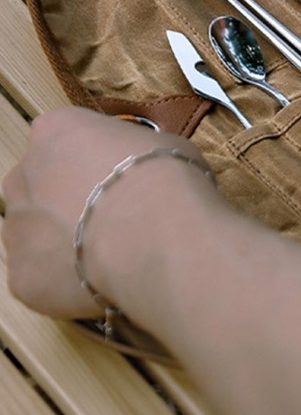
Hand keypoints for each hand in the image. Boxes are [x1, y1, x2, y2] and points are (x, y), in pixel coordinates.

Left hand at [1, 107, 209, 319]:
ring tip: (114, 255)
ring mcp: (16, 229)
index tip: (120, 177)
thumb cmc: (169, 178)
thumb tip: (142, 173)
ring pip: (37, 235)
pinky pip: (44, 279)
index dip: (94, 160)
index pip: (64, 139)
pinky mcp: (23, 278)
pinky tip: (105, 280)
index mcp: (56, 131)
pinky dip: (68, 283)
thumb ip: (136, 157)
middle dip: (68, 201)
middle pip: (40, 187)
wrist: (161, 235)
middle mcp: (23, 176)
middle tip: (113, 218)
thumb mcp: (164, 146)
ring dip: (65, 243)